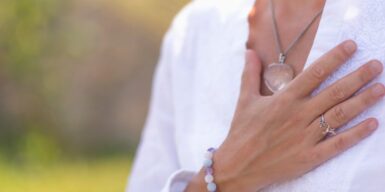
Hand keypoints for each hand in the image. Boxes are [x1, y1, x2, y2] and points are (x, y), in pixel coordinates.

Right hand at [185, 40, 383, 191]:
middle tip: (377, 65)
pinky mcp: (309, 156)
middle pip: (334, 92)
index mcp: (284, 99)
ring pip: (340, 115)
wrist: (238, 165)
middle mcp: (298, 115)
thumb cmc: (241, 131)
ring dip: (363, 101)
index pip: (315, 73)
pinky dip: (356, 134)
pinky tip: (372, 124)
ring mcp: (305, 136)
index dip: (335, 58)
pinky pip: (337, 143)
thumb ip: (250, 74)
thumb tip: (250, 52)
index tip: (351, 46)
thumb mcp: (244, 100)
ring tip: (380, 89)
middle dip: (358, 77)